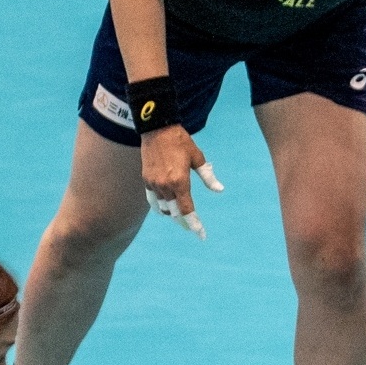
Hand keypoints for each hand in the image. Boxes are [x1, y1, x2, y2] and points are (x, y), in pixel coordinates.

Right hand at [140, 123, 221, 237]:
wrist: (157, 129)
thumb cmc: (181, 142)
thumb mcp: (198, 158)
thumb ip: (208, 176)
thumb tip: (219, 190)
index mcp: (180, 182)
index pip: (188, 210)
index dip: (195, 224)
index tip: (201, 235)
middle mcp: (165, 186)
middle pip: (174, 213)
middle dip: (184, 222)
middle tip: (193, 228)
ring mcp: (153, 183)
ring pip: (162, 208)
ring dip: (171, 214)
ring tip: (179, 217)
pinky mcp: (146, 179)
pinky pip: (152, 199)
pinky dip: (159, 205)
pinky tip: (165, 208)